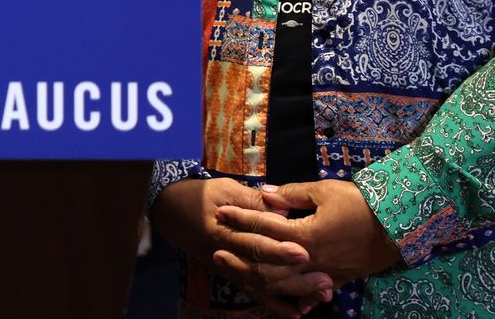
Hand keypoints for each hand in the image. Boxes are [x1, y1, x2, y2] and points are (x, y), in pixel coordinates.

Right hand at [152, 178, 328, 317]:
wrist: (170, 210)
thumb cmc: (199, 195)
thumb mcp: (225, 188)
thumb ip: (253, 201)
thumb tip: (282, 210)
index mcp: (222, 229)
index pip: (253, 240)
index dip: (278, 248)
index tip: (304, 251)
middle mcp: (225, 253)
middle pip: (261, 269)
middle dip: (294, 276)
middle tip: (324, 278)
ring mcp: (227, 267)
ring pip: (261, 285)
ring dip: (292, 291)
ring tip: (322, 290)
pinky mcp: (229, 274)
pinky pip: (253, 292)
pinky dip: (274, 304)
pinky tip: (296, 312)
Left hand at [214, 180, 400, 300]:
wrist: (399, 224)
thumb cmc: (361, 203)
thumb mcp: (324, 191)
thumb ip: (292, 195)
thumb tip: (265, 195)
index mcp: (305, 234)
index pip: (264, 227)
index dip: (241, 218)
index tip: (222, 211)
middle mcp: (310, 258)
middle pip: (267, 263)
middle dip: (240, 256)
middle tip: (216, 251)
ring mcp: (324, 273)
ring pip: (284, 283)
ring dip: (259, 279)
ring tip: (238, 274)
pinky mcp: (338, 280)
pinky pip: (311, 294)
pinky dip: (296, 299)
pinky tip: (287, 306)